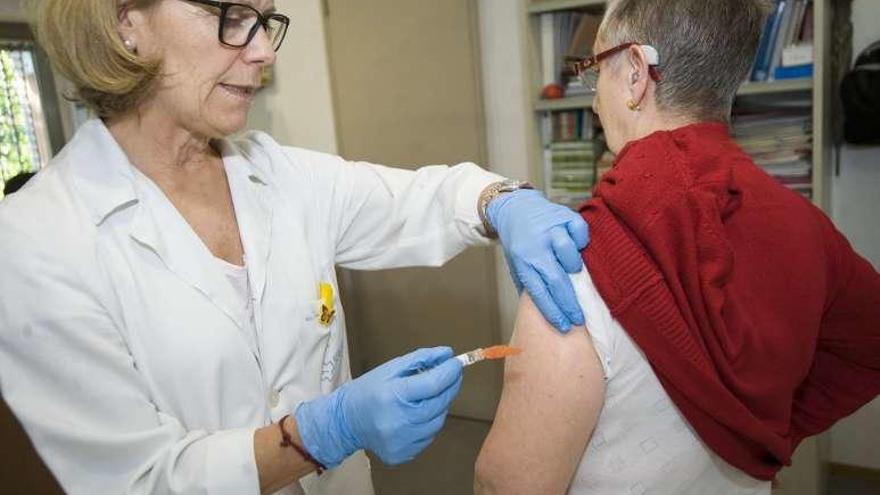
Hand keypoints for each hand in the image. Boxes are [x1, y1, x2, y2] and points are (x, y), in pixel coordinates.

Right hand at [294, 347, 462, 466]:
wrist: (345, 422)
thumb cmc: (367, 390)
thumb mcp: (390, 369)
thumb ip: (420, 359)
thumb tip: (447, 354)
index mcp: (393, 396)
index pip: (433, 383)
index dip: (449, 372)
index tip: (457, 363)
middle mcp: (399, 421)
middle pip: (439, 403)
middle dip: (450, 386)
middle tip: (451, 375)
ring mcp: (402, 441)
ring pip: (438, 421)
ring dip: (439, 406)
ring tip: (428, 397)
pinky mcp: (403, 454)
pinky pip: (428, 436)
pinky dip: (428, 423)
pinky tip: (416, 415)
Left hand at [488, 189, 588, 331]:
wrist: (515, 206)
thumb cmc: (519, 242)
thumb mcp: (516, 264)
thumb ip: (529, 284)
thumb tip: (546, 313)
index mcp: (522, 260)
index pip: (538, 292)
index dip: (553, 311)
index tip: (565, 326)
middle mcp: (536, 245)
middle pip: (556, 280)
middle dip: (569, 303)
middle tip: (580, 318)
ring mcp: (551, 228)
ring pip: (569, 252)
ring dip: (574, 266)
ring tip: (574, 271)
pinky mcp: (565, 215)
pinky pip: (580, 231)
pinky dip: (582, 240)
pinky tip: (578, 246)